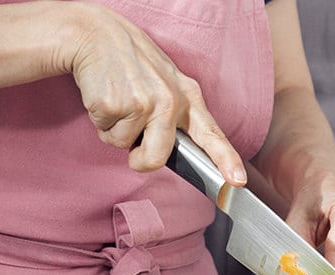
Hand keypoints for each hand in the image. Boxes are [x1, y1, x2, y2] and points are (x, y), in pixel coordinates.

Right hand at [68, 3, 245, 182]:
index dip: (226, 160)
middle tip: (133, 140)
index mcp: (188, 97)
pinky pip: (106, 134)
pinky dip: (101, 121)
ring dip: (115, 131)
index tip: (237, 181)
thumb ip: (177, 115)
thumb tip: (178, 152)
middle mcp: (170, 101)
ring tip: (119, 101)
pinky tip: (105, 95)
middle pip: (157, 159)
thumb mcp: (167, 82)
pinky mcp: (115, 104)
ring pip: (125, 147)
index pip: (212, 135)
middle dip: (140, 160)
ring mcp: (144, 103)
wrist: (96, 34)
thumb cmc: (133, 64)